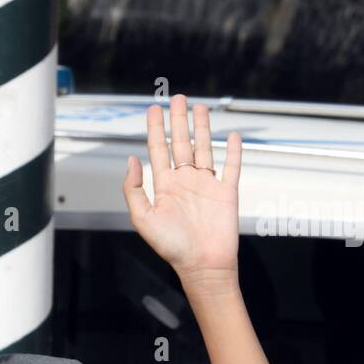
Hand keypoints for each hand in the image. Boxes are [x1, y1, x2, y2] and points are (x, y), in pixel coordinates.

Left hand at [121, 94, 242, 285]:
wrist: (202, 264)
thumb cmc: (171, 247)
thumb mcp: (142, 217)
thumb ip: (134, 188)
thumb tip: (130, 160)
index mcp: (164, 186)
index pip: (158, 150)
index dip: (155, 129)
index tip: (153, 109)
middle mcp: (185, 182)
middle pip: (181, 143)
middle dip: (179, 120)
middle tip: (177, 98)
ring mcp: (207, 185)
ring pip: (205, 148)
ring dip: (202, 128)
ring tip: (200, 107)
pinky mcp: (227, 192)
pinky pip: (232, 166)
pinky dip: (233, 150)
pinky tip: (231, 135)